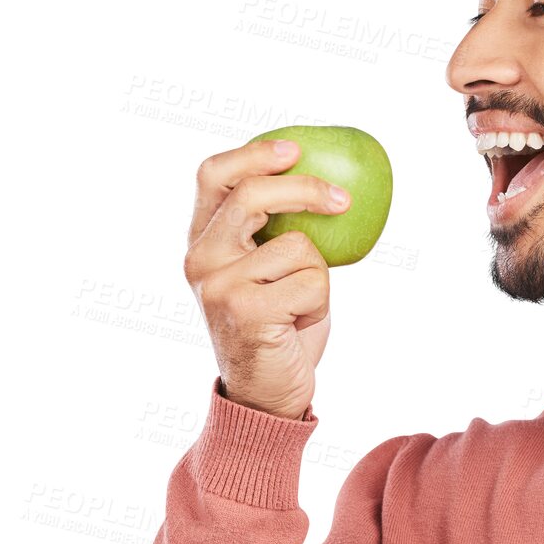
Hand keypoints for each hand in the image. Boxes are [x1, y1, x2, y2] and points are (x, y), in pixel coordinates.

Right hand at [183, 138, 350, 420]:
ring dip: (318, 275)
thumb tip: (324, 181)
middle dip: (304, 189)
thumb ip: (271, 230)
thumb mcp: (265, 270)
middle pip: (252, 194)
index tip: (294, 149)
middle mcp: (201, 259)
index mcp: (202, 241)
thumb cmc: (277, 326)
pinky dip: (320, 302)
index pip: (214, 176)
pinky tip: (297, 324)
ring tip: (299, 305)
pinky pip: (311, 281)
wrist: (266, 394)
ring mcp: (219, 285)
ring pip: (297, 246)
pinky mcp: (245, 310)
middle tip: (342, 200)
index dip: (253, 154)